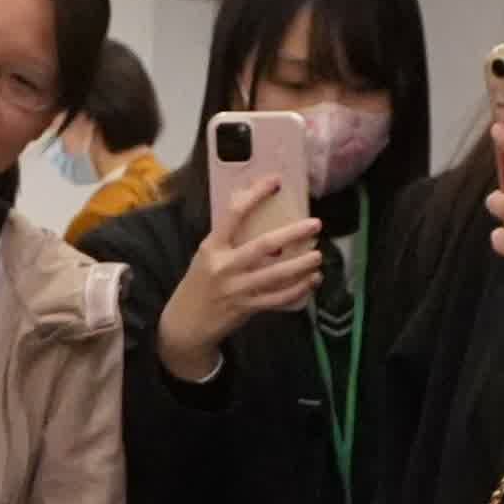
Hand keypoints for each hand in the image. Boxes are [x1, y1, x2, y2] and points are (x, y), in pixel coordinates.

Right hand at [154, 188, 328, 382]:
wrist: (185, 322)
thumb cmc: (200, 282)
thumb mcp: (206, 255)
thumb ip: (227, 234)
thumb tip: (246, 198)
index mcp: (212, 247)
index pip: (234, 214)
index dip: (255, 195)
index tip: (276, 181)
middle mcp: (224, 266)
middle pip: (264, 246)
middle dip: (293, 234)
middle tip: (315, 224)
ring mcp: (236, 289)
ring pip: (276, 275)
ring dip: (301, 265)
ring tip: (318, 256)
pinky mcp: (247, 308)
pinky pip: (277, 299)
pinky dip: (297, 290)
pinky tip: (312, 281)